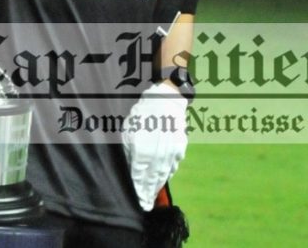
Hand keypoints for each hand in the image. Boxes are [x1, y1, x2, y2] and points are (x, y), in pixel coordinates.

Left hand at [123, 82, 188, 211]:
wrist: (164, 100)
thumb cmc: (142, 115)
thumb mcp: (128, 131)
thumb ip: (128, 152)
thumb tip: (129, 169)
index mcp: (142, 149)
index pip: (138, 175)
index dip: (137, 189)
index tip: (136, 200)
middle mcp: (157, 153)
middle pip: (151, 179)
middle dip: (147, 194)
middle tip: (144, 206)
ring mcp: (170, 152)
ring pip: (163, 174)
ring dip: (156, 187)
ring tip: (151, 198)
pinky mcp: (179, 148)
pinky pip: (173, 165)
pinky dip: (167, 174)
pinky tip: (161, 181)